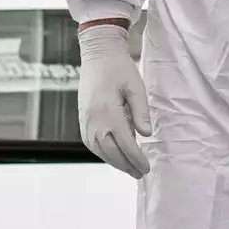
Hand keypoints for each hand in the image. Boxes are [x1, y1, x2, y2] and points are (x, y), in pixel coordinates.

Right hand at [76, 23, 152, 177]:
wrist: (97, 54)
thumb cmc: (119, 68)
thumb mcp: (136, 87)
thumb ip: (141, 112)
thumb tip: (145, 134)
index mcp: (108, 112)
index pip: (125, 144)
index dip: (136, 159)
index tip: (146, 167)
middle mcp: (94, 121)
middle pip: (110, 153)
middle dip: (126, 165)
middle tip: (139, 174)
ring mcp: (85, 121)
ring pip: (99, 151)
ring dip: (114, 162)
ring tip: (128, 168)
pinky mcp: (82, 119)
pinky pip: (91, 143)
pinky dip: (103, 153)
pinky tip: (113, 155)